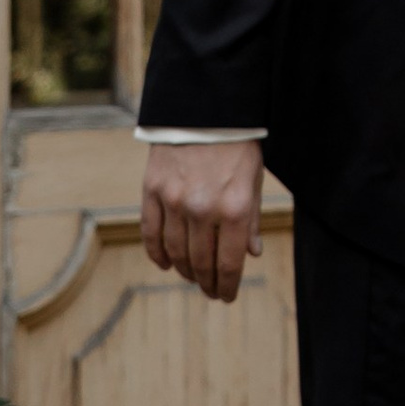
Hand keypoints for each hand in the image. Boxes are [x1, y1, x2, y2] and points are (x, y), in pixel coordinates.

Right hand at [141, 138, 265, 303]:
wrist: (204, 109)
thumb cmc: (235, 145)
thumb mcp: (254, 180)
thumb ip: (252, 219)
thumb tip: (252, 254)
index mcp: (235, 208)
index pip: (229, 263)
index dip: (227, 286)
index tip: (226, 296)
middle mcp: (203, 209)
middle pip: (201, 262)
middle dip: (207, 282)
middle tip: (210, 290)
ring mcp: (174, 200)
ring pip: (176, 252)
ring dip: (184, 270)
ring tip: (192, 276)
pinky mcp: (152, 191)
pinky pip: (151, 232)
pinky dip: (157, 253)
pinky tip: (165, 263)